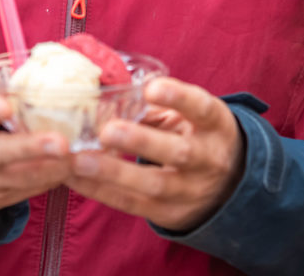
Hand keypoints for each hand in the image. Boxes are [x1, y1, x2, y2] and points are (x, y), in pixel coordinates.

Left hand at [66, 77, 244, 230]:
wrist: (229, 187)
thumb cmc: (197, 134)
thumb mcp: (189, 115)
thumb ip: (154, 105)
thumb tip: (105, 94)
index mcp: (214, 125)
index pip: (201, 108)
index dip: (178, 98)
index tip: (151, 88)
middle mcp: (207, 159)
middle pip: (178, 153)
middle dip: (141, 142)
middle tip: (107, 131)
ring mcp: (189, 191)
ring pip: (152, 185)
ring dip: (112, 172)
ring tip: (79, 160)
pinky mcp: (169, 214)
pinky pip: (132, 204)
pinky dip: (100, 191)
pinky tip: (74, 177)